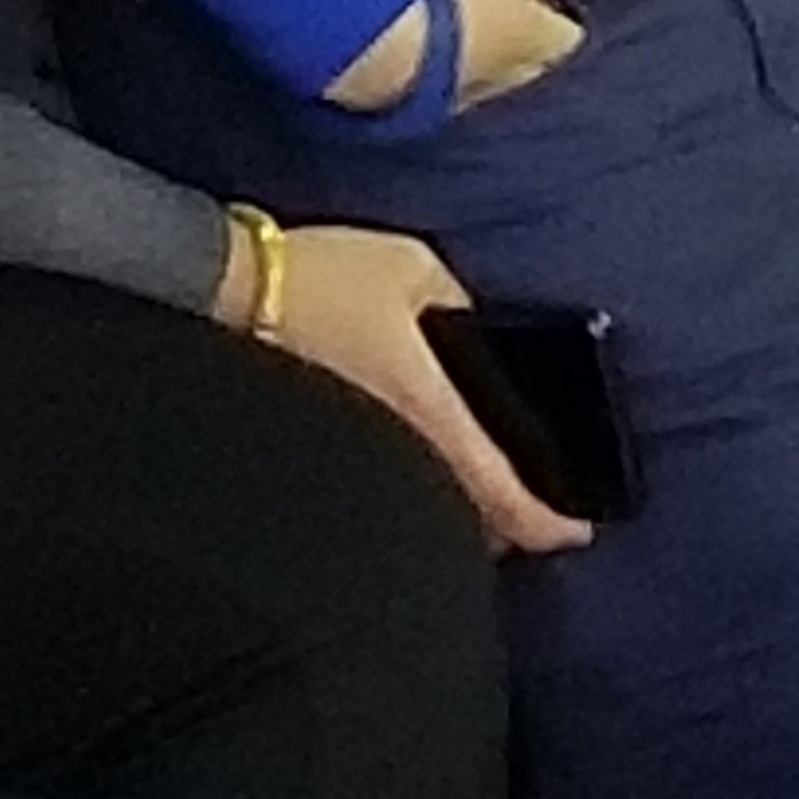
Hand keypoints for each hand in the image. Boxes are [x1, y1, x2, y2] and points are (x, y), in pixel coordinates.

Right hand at [248, 224, 595, 558]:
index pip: (503, 491)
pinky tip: (407, 461)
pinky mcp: (319, 457)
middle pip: (464, 519)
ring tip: (473, 486)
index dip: (548, 520)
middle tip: (527, 504)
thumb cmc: (319, 277)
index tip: (577, 531)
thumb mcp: (411, 268)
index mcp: (430, 408)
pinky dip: (408, 486)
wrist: (221, 295)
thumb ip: (459, 307)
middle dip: (502, 521)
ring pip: (420, 507)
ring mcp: (353, 464)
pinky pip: (381, 487)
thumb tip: (476, 335)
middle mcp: (396, 451)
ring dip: (454, 507)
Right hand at [325, 0, 586, 118]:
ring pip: (491, 68)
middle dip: (522, 32)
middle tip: (502, 0)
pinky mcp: (433, 102)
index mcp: (545, 44)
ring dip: (481, 48)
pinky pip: (450, 77)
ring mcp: (475, 94)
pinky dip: (445, 61)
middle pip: (532, 54)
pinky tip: (427, 42)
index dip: (562, 9)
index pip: (571, 32)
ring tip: (458, 17)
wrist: (393, 49)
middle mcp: (518, 76)